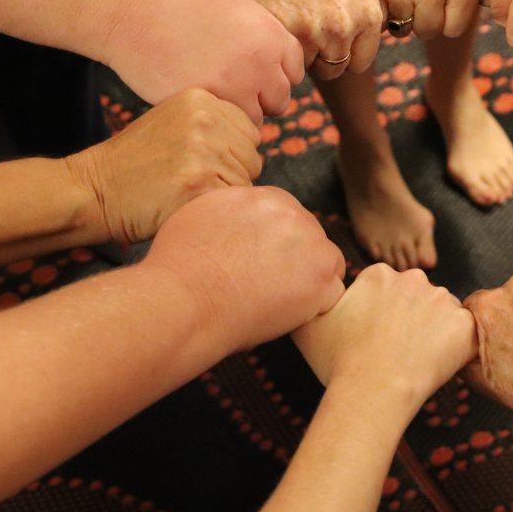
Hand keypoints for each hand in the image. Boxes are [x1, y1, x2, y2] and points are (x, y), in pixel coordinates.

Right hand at [65, 89, 262, 242]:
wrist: (93, 189)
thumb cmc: (136, 163)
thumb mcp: (174, 122)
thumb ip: (215, 123)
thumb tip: (257, 142)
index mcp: (201, 99)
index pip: (250, 132)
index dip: (230, 154)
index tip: (200, 163)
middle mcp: (205, 119)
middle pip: (252, 157)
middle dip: (231, 174)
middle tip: (191, 180)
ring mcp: (203, 151)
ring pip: (246, 181)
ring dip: (223, 194)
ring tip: (185, 191)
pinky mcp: (199, 183)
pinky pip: (233, 202)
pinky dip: (216, 210)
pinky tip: (185, 204)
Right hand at [107, 0, 304, 124]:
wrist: (132, 11)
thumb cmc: (180, 3)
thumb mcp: (236, 5)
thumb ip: (264, 33)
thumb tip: (281, 60)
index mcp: (270, 35)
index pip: (295, 70)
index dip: (276, 74)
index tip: (257, 74)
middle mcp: (259, 63)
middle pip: (280, 100)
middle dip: (261, 97)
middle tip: (234, 87)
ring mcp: (233, 88)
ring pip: (254, 120)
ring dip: (238, 113)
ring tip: (213, 94)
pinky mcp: (207, 107)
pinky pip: (225, 127)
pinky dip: (215, 121)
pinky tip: (199, 102)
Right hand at [144, 186, 346, 349]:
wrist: (183, 300)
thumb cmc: (180, 266)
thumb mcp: (200, 214)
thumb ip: (232, 210)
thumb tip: (240, 219)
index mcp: (265, 197)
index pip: (288, 217)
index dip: (277, 243)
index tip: (262, 263)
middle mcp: (292, 214)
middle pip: (309, 236)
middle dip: (296, 259)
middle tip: (270, 285)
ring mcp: (311, 244)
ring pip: (326, 262)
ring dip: (310, 280)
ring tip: (278, 301)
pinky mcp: (320, 278)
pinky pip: (332, 293)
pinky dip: (315, 306)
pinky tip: (289, 315)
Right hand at [225, 0, 384, 79]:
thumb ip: (366, 12)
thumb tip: (382, 35)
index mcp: (369, 13)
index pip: (360, 61)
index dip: (341, 54)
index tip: (327, 38)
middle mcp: (349, 24)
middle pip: (336, 68)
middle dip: (320, 56)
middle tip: (305, 29)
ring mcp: (319, 30)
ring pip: (312, 67)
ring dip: (301, 53)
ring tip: (292, 21)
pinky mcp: (290, 32)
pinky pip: (290, 61)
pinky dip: (282, 48)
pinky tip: (279, 22)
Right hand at [293, 264, 475, 413]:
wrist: (370, 392)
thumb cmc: (337, 363)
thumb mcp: (308, 325)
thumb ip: (313, 300)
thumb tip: (310, 290)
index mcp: (379, 274)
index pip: (390, 290)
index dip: (385, 316)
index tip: (379, 337)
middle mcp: (413, 278)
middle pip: (419, 297)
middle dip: (413, 319)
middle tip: (400, 350)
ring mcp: (441, 300)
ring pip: (443, 313)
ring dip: (436, 331)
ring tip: (417, 360)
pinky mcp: (463, 324)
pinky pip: (466, 333)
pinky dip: (457, 348)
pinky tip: (438, 364)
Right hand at [352, 0, 477, 38]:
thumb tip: (482, 8)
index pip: (456, 27)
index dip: (444, 21)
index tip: (436, 10)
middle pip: (432, 31)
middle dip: (422, 22)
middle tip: (414, 3)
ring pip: (407, 28)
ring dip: (401, 17)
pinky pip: (385, 18)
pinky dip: (383, 10)